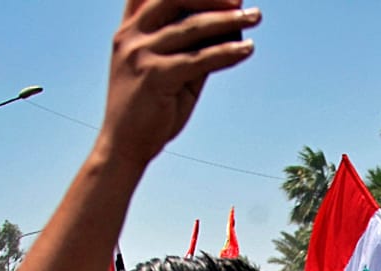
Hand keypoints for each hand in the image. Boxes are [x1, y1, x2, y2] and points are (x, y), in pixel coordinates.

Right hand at [100, 0, 261, 167]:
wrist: (125, 145)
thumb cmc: (151, 106)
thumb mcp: (171, 69)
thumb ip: (193, 46)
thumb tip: (231, 26)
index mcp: (130, 29)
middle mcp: (131, 36)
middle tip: (240, 1)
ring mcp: (140, 54)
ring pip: (192, 27)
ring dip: (228, 20)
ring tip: (255, 17)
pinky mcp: (154, 76)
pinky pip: (199, 59)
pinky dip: (226, 52)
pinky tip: (247, 50)